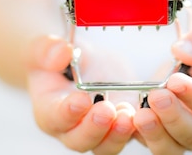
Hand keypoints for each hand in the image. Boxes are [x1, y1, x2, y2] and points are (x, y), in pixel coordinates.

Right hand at [26, 35, 134, 153]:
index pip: (55, 117)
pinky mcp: (119, 121)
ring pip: (106, 144)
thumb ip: (48, 50)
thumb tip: (62, 52)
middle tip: (107, 111)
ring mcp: (98, 127)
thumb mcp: (44, 47)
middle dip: (95, 128)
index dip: (67, 112)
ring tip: (127, 116)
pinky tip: (147, 114)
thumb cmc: (55, 59)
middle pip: (81, 139)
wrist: (73, 63)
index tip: (81, 100)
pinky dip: (138, 127)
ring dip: (117, 133)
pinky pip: (129, 132)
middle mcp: (72, 127)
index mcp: (49, 109)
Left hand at [133, 25, 191, 153]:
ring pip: (170, 147)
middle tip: (156, 95)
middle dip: (173, 117)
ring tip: (140, 114)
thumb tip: (179, 50)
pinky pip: (149, 142)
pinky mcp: (162, 137)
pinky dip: (138, 133)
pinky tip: (127, 117)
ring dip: (154, 133)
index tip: (175, 80)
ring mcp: (184, 139)